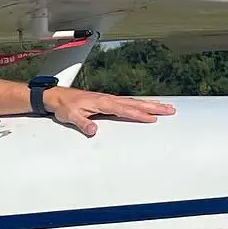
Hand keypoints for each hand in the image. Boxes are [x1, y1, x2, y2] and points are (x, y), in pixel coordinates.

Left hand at [44, 87, 175, 135]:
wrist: (57, 97)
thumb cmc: (65, 106)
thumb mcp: (71, 116)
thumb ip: (82, 123)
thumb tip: (92, 130)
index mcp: (102, 103)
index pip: (124, 110)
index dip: (138, 115)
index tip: (152, 118)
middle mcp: (108, 99)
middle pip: (135, 104)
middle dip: (153, 107)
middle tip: (170, 110)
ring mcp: (109, 99)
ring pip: (134, 102)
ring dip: (150, 104)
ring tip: (166, 107)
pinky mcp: (108, 101)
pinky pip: (128, 102)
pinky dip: (140, 104)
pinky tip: (147, 106)